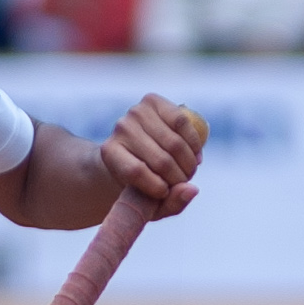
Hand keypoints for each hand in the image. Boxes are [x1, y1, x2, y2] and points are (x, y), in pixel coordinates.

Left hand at [101, 94, 204, 218]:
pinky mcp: (153, 100)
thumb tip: (192, 190)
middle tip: (183, 183)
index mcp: (109, 154)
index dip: (157, 186)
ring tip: (188, 171)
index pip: (136, 172)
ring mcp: (135, 112)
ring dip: (189, 163)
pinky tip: (194, 155)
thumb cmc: (141, 181)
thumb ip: (171, 203)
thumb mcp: (150, 202)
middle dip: (179, 177)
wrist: (134, 149)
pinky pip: (183, 123)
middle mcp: (120, 129)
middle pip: (160, 160)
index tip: (165, 194)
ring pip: (175, 143)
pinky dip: (194, 143)